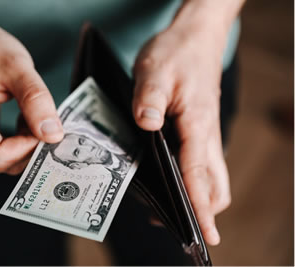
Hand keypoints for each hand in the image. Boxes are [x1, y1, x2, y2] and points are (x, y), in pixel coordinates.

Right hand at [0, 17, 62, 174]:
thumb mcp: (17, 67)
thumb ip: (36, 101)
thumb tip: (53, 135)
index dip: (28, 148)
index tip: (48, 129)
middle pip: (0, 161)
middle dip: (29, 147)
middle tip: (47, 123)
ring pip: (1, 158)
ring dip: (25, 143)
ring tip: (32, 115)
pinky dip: (17, 140)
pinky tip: (24, 119)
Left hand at [134, 16, 230, 244]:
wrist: (194, 38)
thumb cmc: (177, 52)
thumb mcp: (155, 69)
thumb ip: (149, 98)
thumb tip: (146, 125)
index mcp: (197, 124)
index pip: (199, 174)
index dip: (200, 207)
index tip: (204, 235)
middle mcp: (206, 134)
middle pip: (214, 184)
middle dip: (202, 209)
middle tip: (176, 225)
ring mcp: (204, 134)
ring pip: (210, 176)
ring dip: (196, 195)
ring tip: (166, 209)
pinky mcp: (198, 130)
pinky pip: (200, 163)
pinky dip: (191, 179)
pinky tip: (166, 179)